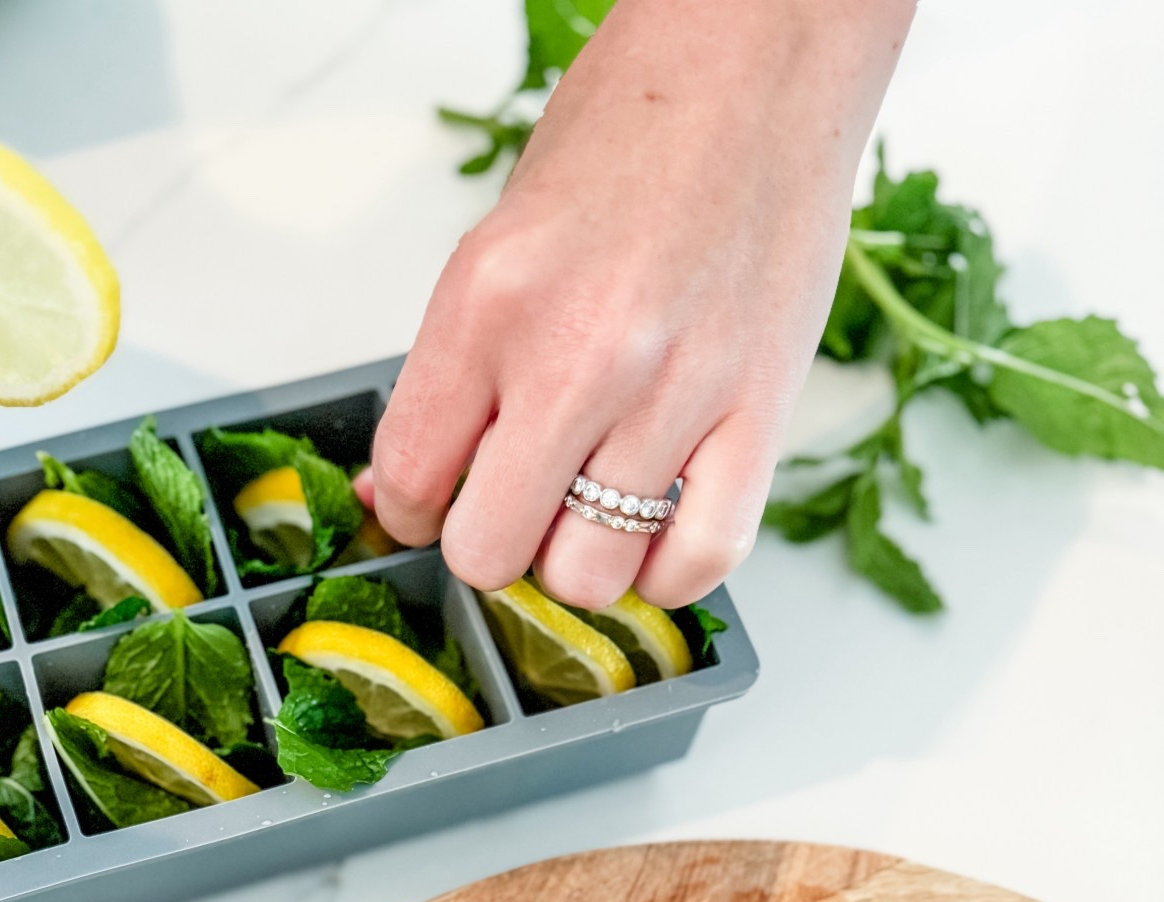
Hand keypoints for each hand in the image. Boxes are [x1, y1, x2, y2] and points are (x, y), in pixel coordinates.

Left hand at [369, 0, 914, 609]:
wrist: (759, 64)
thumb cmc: (631, 139)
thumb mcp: (499, 246)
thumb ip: (455, 376)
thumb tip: (404, 491)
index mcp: (490, 305)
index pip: (409, 480)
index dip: (412, 511)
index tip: (434, 502)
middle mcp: (578, 356)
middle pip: (491, 552)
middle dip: (494, 544)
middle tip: (518, 505)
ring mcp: (674, 393)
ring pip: (590, 575)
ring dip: (583, 560)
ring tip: (595, 505)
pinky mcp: (760, 414)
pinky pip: (698, 563)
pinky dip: (670, 571)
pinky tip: (659, 526)